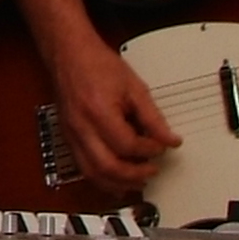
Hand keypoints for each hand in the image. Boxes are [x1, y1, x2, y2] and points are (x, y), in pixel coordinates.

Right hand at [32, 10, 178, 198]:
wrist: (70, 55)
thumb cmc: (97, 65)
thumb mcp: (134, 87)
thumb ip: (153, 117)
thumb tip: (169, 139)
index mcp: (99, 113)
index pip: (128, 146)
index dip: (149, 150)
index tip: (161, 146)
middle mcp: (82, 128)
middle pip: (108, 167)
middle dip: (134, 175)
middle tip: (152, 171)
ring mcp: (72, 136)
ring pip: (92, 174)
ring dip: (117, 184)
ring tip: (137, 182)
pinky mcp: (69, 139)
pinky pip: (83, 169)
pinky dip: (102, 179)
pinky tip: (116, 181)